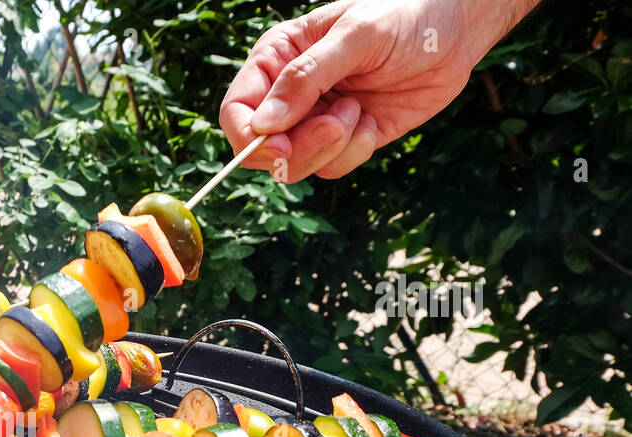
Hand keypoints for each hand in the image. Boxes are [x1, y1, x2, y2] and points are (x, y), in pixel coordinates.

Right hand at [220, 0, 536, 181]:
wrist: (454, 31)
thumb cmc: (404, 15)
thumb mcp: (355, 36)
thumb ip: (306, 77)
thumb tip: (264, 125)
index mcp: (275, 61)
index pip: (237, 112)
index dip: (249, 138)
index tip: (279, 146)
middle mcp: (288, 96)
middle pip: (262, 150)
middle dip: (297, 148)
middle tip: (337, 126)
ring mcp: (314, 122)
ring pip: (296, 166)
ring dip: (330, 147)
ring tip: (358, 112)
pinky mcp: (343, 142)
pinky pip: (332, 168)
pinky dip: (354, 151)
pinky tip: (371, 121)